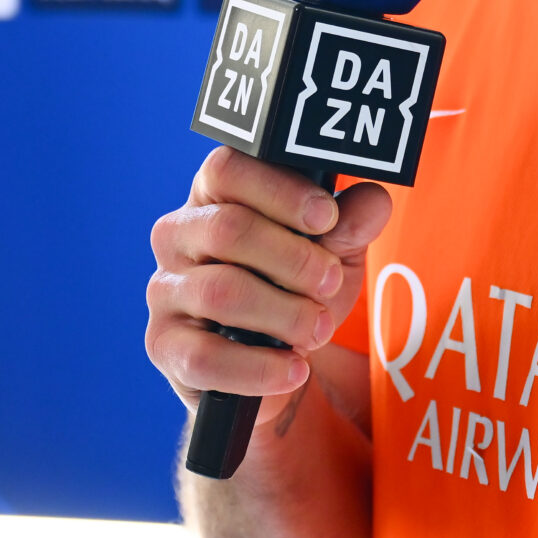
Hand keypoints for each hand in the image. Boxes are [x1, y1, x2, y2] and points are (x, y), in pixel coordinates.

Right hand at [147, 148, 391, 425]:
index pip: (226, 170)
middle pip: (227, 229)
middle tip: (330, 280)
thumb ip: (351, 224)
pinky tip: (293, 368)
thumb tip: (373, 201)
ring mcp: (165, 292)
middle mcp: (178, 236)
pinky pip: (205, 357)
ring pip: (221, 292)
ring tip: (319, 328)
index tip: (326, 216)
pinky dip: (259, 367)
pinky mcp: (165, 346)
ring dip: (284, 313)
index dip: (279, 190)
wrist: (276, 363)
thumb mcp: (335, 252)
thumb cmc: (297, 289)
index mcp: (213, 196)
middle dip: (293, 258)